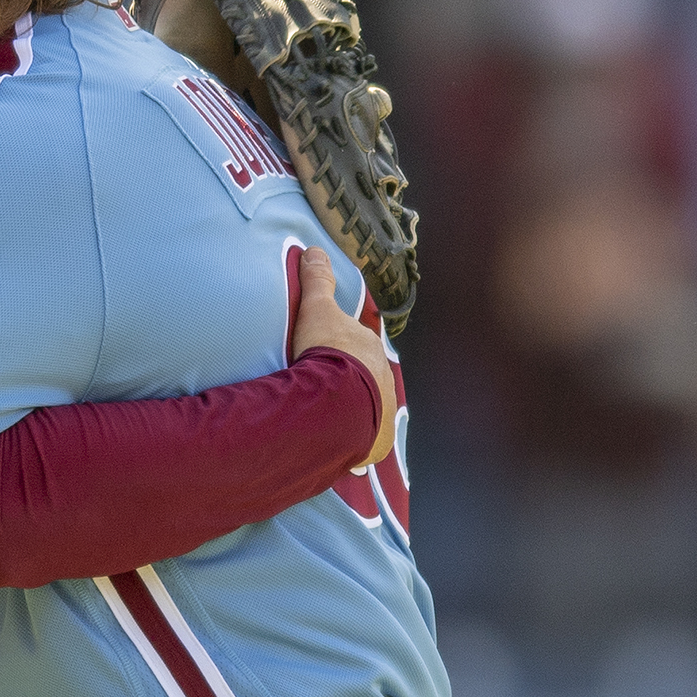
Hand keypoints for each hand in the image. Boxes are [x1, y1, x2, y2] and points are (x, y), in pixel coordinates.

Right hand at [290, 247, 397, 468]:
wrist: (336, 403)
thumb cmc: (328, 354)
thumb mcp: (317, 310)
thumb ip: (316, 281)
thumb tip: (313, 248)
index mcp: (370, 350)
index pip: (357, 345)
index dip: (341, 349)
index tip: (326, 355)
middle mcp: (383, 380)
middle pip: (365, 378)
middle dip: (350, 383)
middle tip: (323, 389)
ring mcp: (381, 412)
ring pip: (366, 409)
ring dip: (352, 413)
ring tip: (327, 420)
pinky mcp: (374, 442)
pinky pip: (363, 441)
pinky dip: (353, 443)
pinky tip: (337, 448)